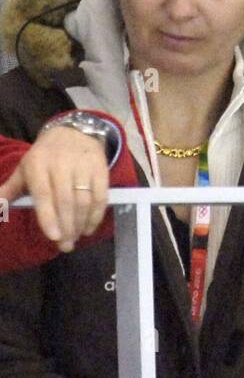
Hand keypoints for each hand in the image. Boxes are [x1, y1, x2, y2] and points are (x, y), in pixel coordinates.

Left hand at [0, 128, 108, 253]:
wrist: (73, 131)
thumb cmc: (44, 156)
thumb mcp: (24, 168)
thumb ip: (10, 190)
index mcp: (38, 164)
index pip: (44, 194)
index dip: (48, 216)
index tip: (53, 237)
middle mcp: (61, 163)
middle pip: (65, 200)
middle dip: (66, 226)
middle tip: (65, 246)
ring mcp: (83, 165)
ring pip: (84, 199)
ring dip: (80, 223)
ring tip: (75, 238)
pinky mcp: (100, 167)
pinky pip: (100, 194)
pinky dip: (96, 214)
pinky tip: (89, 227)